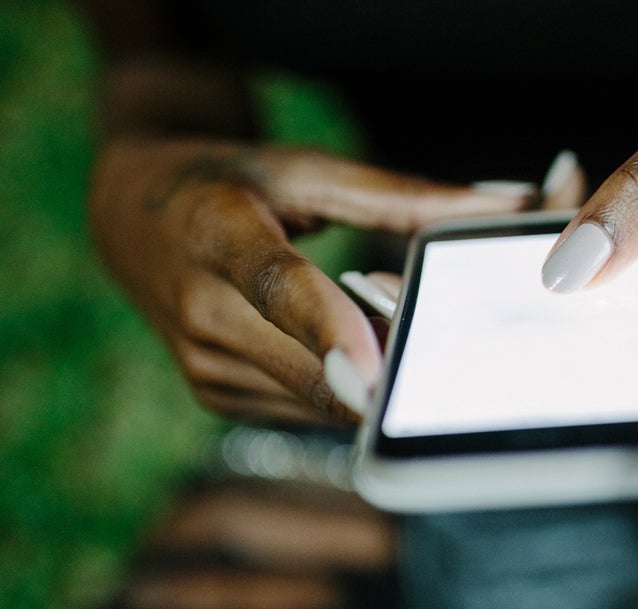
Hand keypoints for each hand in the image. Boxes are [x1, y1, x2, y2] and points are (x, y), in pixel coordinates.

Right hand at [89, 139, 533, 424]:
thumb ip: (404, 196)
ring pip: (317, 399)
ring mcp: (204, 367)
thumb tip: (507, 206)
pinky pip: (303, 409)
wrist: (129, 217)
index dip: (328, 329)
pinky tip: (366, 357)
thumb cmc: (230, 182)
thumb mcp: (307, 169)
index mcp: (215, 233)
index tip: (375, 366)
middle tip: (456, 356)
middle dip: (390, 370)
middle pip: (310, 365)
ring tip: (406, 341)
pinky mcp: (215, 398)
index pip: (276, 287)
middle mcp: (199, 312)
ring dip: (373, 382)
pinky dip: (345, 389)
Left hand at [540, 68, 637, 400]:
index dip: (607, 395)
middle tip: (523, 254)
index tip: (548, 354)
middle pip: (634, 372)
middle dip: (568, 330)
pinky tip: (581, 239)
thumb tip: (571, 267)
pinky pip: (634, 317)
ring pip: (626, 344)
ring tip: (548, 234)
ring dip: (577, 303)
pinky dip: (595, 282)